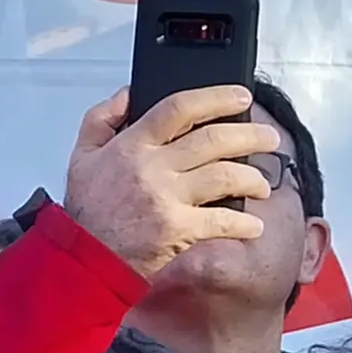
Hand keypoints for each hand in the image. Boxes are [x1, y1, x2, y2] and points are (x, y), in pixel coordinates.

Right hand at [61, 85, 289, 279]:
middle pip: (213, 139)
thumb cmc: (88, 211)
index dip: (216, 97)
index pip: (179, 108)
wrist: (85, 258)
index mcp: (132, 145)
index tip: (241, 97)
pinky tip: (253, 225)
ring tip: (261, 184)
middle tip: (270, 138)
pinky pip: (222, 221)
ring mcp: (167, 198)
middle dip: (250, 135)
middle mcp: (152, 167)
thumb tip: (129, 94)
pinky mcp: (178, 229)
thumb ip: (102, 118)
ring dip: (253, 179)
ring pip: (225, 176)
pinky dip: (244, 223)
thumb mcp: (82, 155)